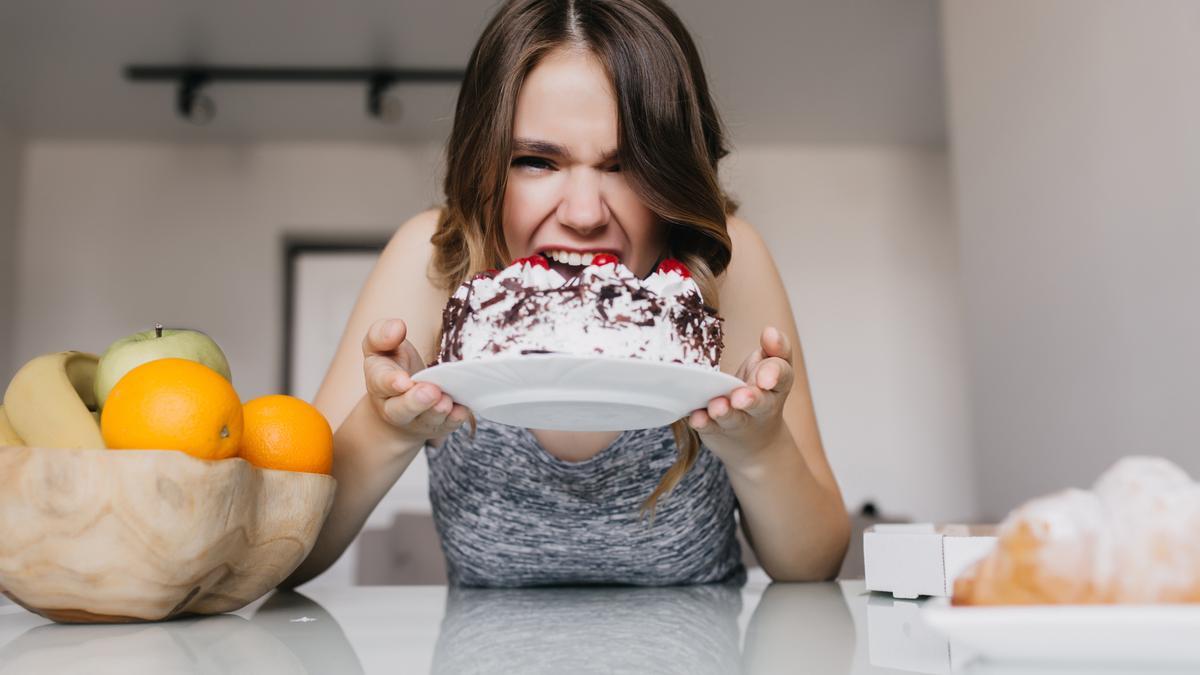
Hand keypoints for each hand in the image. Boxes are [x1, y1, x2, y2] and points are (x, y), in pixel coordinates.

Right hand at [362, 318, 469, 444]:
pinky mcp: (439, 425)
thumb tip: (397, 327)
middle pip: (401, 409)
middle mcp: (394, 406)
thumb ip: (382, 334)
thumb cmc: (394, 366)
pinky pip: (448, 425)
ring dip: (437, 411)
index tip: (403, 380)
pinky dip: (455, 418)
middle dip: (415, 402)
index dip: (391, 382)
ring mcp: (418, 419)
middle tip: (430, 392)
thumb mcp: (382, 347)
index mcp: (378, 381)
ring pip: (427, 419)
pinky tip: (461, 410)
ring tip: (446, 402)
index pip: (380, 382)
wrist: (402, 401)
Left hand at [688, 325, 793, 465]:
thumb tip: (771, 330)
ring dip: (725, 412)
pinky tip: (696, 417)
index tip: (766, 373)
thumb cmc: (758, 389)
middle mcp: (762, 405)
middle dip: (751, 399)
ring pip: (734, 418)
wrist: (753, 441)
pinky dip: (703, 423)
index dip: (774, 372)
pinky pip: (710, 428)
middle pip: (761, 403)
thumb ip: (771, 348)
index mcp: (777, 384)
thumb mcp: (768, 365)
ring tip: (717, 407)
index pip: (782, 375)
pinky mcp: (718, 432)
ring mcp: (740, 421)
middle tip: (741, 397)